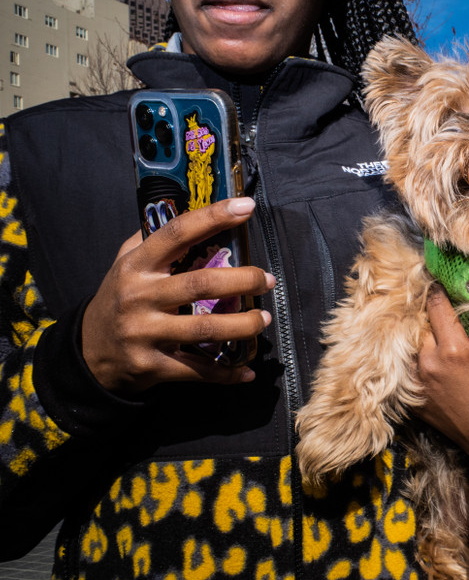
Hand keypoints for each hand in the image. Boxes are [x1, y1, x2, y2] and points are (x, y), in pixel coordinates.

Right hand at [82, 198, 274, 394]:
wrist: (89, 352)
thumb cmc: (119, 299)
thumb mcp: (125, 264)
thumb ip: (152, 241)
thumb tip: (195, 214)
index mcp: (136, 266)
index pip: (177, 233)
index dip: (213, 217)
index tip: (246, 207)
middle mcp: (140, 297)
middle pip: (201, 283)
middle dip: (244, 280)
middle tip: (267, 280)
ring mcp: (145, 333)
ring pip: (206, 329)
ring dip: (244, 325)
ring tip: (264, 319)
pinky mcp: (152, 365)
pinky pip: (198, 370)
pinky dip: (227, 373)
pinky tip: (246, 370)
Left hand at [413, 285, 468, 456]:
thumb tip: (468, 310)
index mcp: (454, 351)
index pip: (437, 308)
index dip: (436, 292)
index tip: (435, 284)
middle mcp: (429, 362)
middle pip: (420, 325)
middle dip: (427, 318)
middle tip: (433, 312)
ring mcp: (416, 381)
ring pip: (410, 346)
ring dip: (419, 341)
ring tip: (428, 338)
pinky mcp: (410, 397)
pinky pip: (408, 369)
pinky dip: (415, 363)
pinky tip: (426, 363)